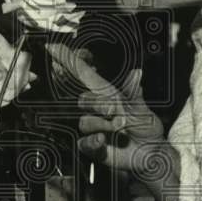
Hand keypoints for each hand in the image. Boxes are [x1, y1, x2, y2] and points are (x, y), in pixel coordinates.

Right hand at [46, 43, 173, 188]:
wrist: (149, 154)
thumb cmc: (146, 129)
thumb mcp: (142, 109)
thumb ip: (134, 93)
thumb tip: (137, 72)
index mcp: (107, 94)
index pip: (84, 74)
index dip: (68, 60)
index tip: (52, 46)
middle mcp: (96, 109)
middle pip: (83, 99)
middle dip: (101, 106)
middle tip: (119, 114)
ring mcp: (92, 127)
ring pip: (84, 122)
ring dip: (105, 126)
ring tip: (121, 130)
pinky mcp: (90, 145)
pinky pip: (84, 141)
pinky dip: (94, 141)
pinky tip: (105, 140)